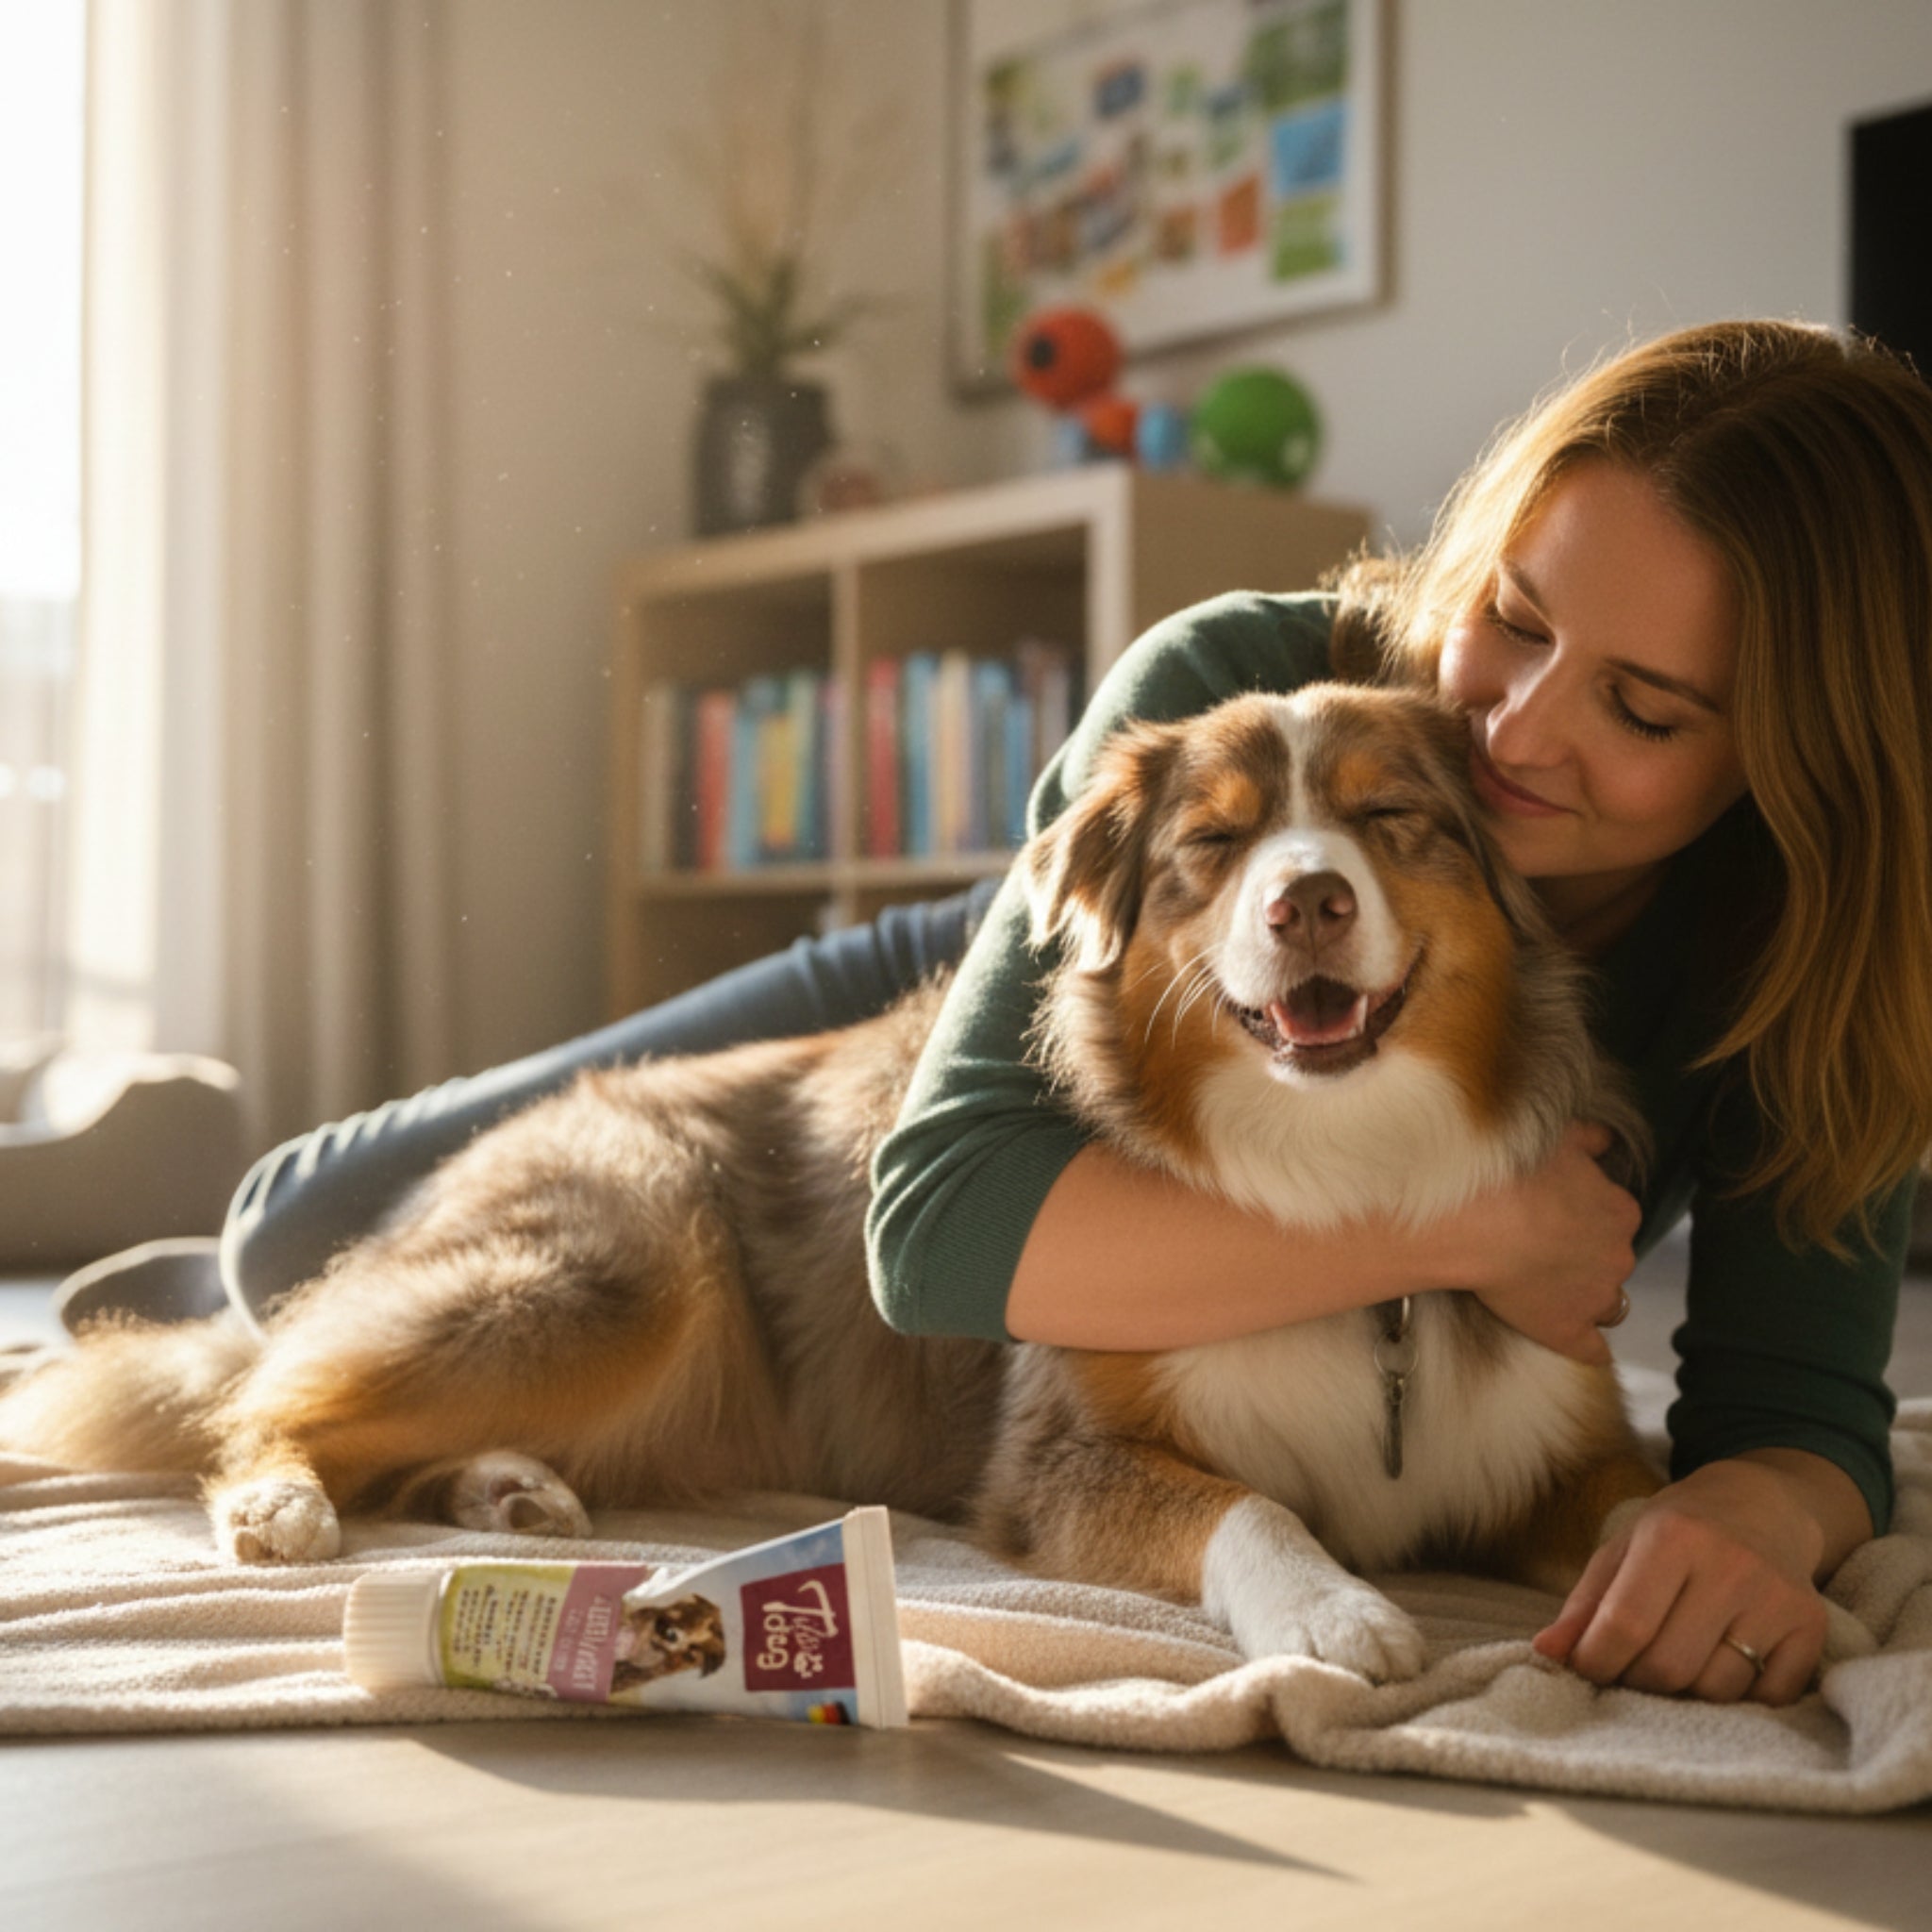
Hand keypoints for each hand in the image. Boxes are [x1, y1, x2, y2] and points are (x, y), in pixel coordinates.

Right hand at [1442, 1122, 1640, 1362]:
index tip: (1556, 1213)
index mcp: (1620, 1209)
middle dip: (1585, 1254)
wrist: (1473, 1221)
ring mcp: (1597, 1296)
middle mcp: (1620, 1254)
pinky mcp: (1569, 1331)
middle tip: (1542, 1245)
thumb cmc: (1512, 1173)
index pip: (1616, 1216)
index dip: (1586, 1215)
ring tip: (1547, 1288)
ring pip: (1607, 1302)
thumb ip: (1590, 1138)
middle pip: (1611, 1258)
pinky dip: (1586, 1346)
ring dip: (1586, 1296)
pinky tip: (1578, 1344)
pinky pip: (1592, 1348)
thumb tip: (1607, 1140)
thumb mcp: (1557, 1139)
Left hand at [1531, 1458, 1832, 1704]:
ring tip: (1675, 1659)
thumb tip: (1546, 1653)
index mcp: (1673, 1537)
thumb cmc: (1678, 1531)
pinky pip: (1767, 1697)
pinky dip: (1738, 1697)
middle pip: (1669, 1666)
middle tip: (1630, 1668)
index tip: (1586, 1669)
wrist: (1763, 1506)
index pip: (1626, 1624)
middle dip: (1637, 1681)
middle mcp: (1731, 1566)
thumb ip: (1584, 1605)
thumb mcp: (1622, 1548)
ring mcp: (1777, 1598)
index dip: (1596, 1661)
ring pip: (1716, 1689)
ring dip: (1685, 1692)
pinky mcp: (1811, 1628)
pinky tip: (1722, 1663)